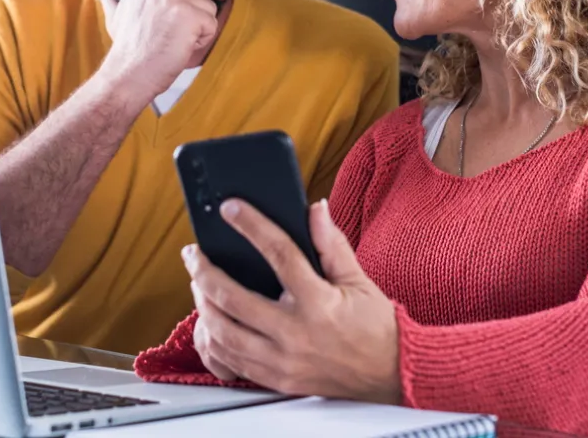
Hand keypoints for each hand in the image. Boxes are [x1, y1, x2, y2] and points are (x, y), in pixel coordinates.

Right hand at [100, 0, 225, 101]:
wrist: (129, 74)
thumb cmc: (128, 51)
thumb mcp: (117, 17)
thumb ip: (116, 2)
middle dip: (199, 11)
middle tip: (179, 31)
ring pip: (209, 6)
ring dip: (200, 27)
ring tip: (176, 40)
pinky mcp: (188, 14)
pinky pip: (212, 24)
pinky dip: (202, 40)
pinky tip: (182, 46)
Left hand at [183, 199, 401, 403]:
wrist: (393, 375)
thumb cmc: (376, 326)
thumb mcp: (358, 279)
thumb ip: (331, 243)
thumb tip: (315, 208)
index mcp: (319, 303)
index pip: (279, 253)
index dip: (252, 226)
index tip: (231, 209)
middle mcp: (296, 334)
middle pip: (233, 298)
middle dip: (204, 271)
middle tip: (194, 254)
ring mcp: (283, 361)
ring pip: (223, 332)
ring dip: (202, 305)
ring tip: (198, 285)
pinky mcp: (277, 380)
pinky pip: (231, 361)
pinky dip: (213, 339)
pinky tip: (210, 320)